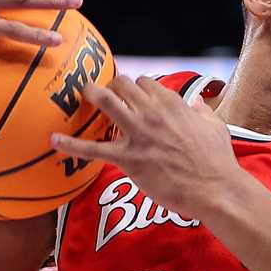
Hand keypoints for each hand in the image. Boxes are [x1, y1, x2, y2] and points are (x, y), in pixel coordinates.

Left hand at [51, 76, 241, 220]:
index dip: (135, 87)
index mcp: (173, 103)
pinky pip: (93, 149)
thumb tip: (198, 100)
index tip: (131, 96)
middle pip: (122, 84)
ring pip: (106, 102)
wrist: (214, 187)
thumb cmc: (217, 159)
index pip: (145, 82)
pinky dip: (71, 144)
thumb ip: (202, 110)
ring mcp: (138, 134)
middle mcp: (152, 113)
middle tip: (103, 94)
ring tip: (78, 94)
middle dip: (110, 86)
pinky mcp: (128, 159)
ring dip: (90, 95)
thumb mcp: (215, 126)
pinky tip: (53, 141)